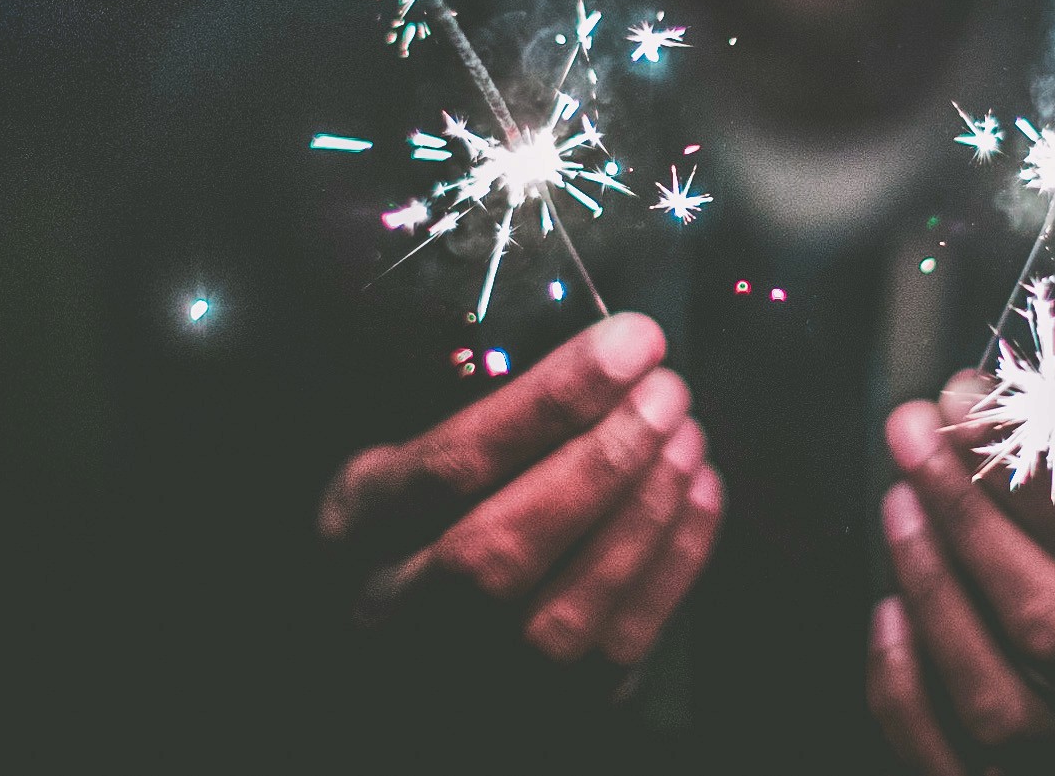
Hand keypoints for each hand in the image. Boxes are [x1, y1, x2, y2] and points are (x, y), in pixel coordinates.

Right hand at [316, 312, 723, 667]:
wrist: (427, 623)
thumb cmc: (431, 502)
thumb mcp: (413, 442)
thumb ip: (477, 405)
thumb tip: (597, 350)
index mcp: (355, 525)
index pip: (453, 465)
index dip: (552, 402)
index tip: (629, 342)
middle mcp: (395, 614)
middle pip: (500, 547)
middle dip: (603, 459)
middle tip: (667, 390)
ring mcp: (466, 676)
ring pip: (563, 612)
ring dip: (645, 508)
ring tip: (687, 432)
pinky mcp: (542, 711)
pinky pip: (617, 648)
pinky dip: (672, 562)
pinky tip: (699, 490)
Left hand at [867, 371, 1054, 773]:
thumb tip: (982, 399)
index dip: (1029, 482)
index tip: (964, 408)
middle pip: (1054, 624)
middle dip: (968, 519)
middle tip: (912, 437)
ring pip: (1001, 702)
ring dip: (934, 593)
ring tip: (900, 506)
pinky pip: (953, 763)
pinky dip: (906, 691)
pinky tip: (890, 611)